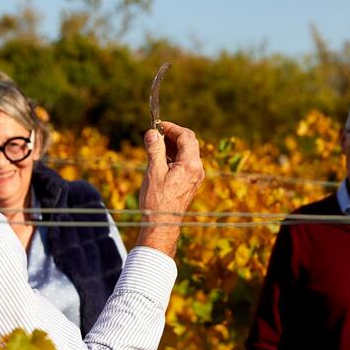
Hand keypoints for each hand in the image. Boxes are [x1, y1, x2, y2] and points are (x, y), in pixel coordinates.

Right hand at [136, 120, 205, 254]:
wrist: (162, 224)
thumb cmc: (157, 200)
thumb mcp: (154, 171)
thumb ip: (155, 149)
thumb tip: (152, 132)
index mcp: (191, 165)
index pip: (186, 136)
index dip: (172, 127)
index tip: (158, 125)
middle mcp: (197, 169)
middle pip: (189, 142)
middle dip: (173, 135)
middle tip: (156, 133)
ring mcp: (195, 177)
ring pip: (187, 152)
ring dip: (173, 145)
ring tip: (155, 145)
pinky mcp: (190, 183)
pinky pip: (185, 163)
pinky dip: (174, 156)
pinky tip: (160, 158)